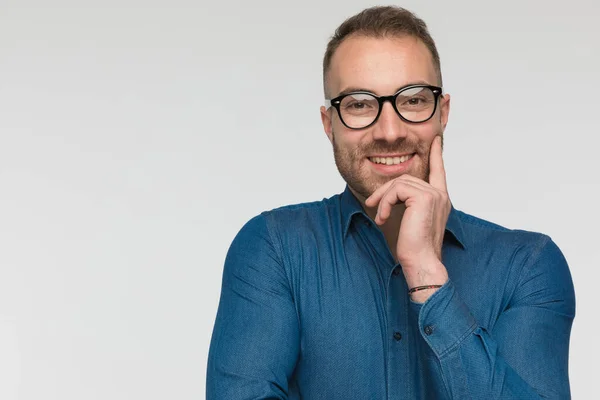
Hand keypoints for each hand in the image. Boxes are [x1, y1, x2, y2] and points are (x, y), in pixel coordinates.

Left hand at [365, 136, 450, 299]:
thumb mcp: (412, 220)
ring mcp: (433, 195)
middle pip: (406, 177)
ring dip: (383, 199)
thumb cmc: (415, 247)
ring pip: (398, 183)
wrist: (421, 262)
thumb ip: (409, 203)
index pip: (439, 171)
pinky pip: (396, 190)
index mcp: (440, 199)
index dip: (436, 155)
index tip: (435, 140)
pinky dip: (384, 203)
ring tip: (380, 217)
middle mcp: (440, 194)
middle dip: (385, 190)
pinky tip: (383, 218)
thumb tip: (392, 193)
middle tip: (370, 204)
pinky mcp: (423, 197)